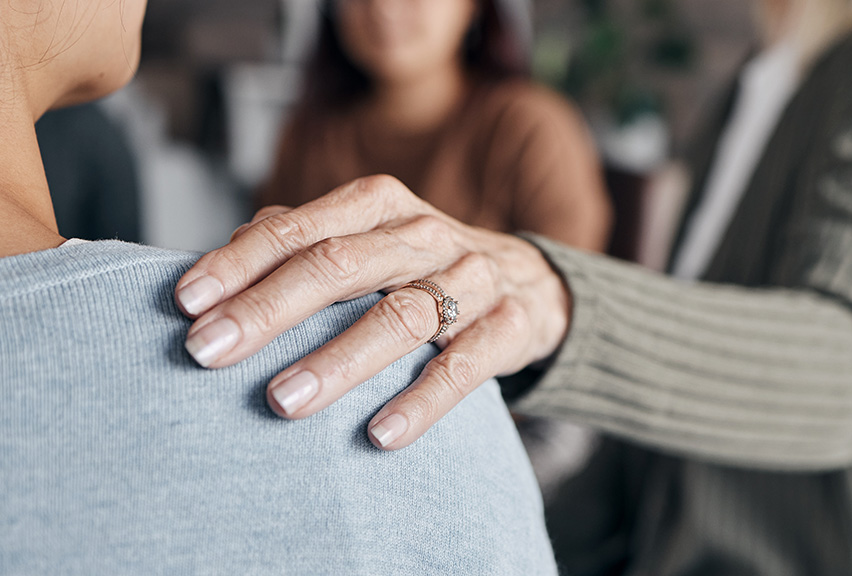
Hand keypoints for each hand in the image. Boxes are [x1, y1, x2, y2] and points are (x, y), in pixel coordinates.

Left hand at [174, 175, 570, 449]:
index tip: (185, 304)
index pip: (298, 229)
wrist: (531, 282)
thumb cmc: (424, 266)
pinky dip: (422, 400)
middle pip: (341, 266)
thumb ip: (302, 243)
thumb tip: (222, 261)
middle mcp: (423, 235)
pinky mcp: (509, 326)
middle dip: (270, 309)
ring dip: (338, 360)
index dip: (239, 264)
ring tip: (283, 400)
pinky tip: (380, 434)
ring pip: (400, 316)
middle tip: (207, 352)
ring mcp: (472, 278)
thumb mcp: (367, 240)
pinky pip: (464, 365)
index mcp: (378, 206)